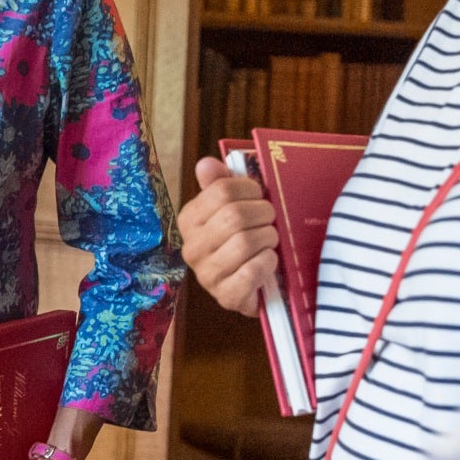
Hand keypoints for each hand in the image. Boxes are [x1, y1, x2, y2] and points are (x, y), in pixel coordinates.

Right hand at [182, 156, 278, 316]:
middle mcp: (191, 248)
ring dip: (268, 238)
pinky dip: (268, 262)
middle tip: (270, 219)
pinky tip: (268, 260)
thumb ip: (220, 185)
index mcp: (189, 220)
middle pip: (234, 216)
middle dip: (263, 214)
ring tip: (270, 239)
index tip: (259, 195)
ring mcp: (206, 275)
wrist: (250, 287)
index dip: (250, 189)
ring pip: (245, 242)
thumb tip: (207, 163)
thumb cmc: (242, 240)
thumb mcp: (232, 208)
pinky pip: (252, 271)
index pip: (222, 190)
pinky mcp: (225, 296)